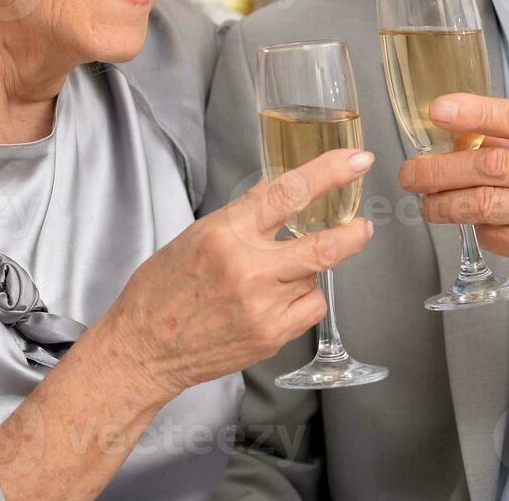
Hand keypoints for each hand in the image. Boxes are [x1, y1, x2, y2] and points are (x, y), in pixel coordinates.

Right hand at [101, 148, 374, 400]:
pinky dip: (304, 298)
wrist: (144, 348)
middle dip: (354, 232)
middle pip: (324, 245)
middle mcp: (249, 268)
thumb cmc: (164, 289)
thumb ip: (243, 217)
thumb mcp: (197, 235)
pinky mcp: (271, 336)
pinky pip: (311, 307)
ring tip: (275, 276)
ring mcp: (263, 306)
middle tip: (364, 224)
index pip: (289, 192)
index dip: (330, 172)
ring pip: (315, 276)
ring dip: (307, 269)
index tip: (357, 160)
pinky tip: (278, 301)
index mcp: (226, 233)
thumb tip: (282, 193)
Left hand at [398, 94, 508, 354]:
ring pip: (488, 202)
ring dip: (446, 202)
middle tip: (412, 170)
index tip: (439, 110)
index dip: (477, 112)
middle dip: (442, 166)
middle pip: (496, 163)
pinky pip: (499, 235)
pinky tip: (474, 227)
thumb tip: (474, 137)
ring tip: (426, 203)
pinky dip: (478, 230)